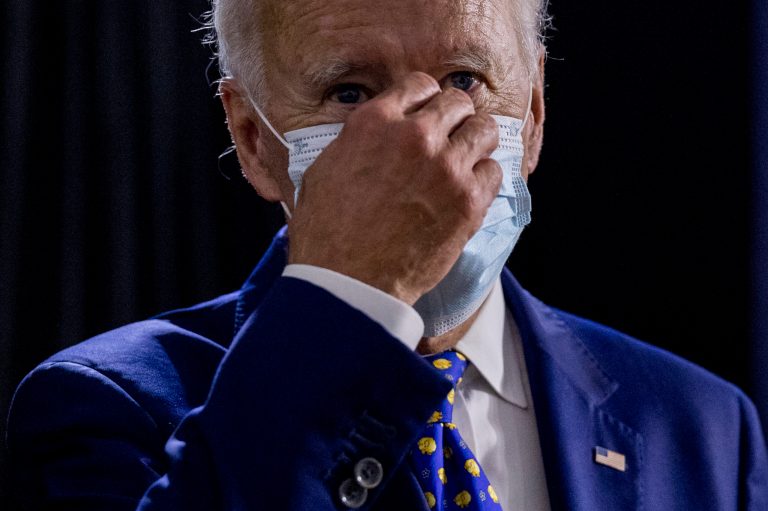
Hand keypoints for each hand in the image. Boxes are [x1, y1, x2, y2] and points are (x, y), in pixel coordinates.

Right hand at [287, 72, 501, 304]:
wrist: (348, 281)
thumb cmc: (327, 233)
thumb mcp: (324, 170)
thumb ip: (357, 142)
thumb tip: (376, 134)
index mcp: (373, 123)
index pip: (418, 85)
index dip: (425, 98)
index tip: (428, 111)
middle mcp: (414, 137)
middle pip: (456, 102)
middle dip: (456, 116)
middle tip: (452, 134)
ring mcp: (446, 168)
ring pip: (484, 129)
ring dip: (476, 140)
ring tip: (467, 157)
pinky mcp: (468, 201)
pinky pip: (494, 171)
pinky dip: (484, 178)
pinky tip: (469, 190)